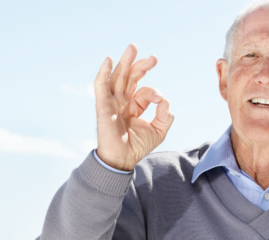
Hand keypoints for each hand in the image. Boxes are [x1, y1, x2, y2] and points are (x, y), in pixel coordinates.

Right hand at [94, 44, 173, 170]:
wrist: (123, 160)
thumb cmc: (138, 146)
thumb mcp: (159, 130)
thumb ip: (165, 114)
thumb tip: (164, 99)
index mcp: (134, 105)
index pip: (144, 91)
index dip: (154, 93)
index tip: (160, 100)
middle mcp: (122, 101)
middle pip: (130, 77)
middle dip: (141, 65)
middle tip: (154, 58)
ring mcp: (112, 102)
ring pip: (117, 77)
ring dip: (125, 61)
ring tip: (133, 47)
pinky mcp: (103, 106)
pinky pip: (101, 87)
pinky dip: (103, 73)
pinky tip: (108, 60)